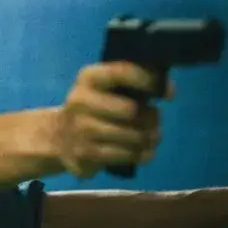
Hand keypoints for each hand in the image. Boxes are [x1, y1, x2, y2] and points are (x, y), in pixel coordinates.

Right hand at [54, 61, 170, 177]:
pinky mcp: (85, 154)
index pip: (122, 72)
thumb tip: (168, 90)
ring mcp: (80, 129)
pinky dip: (141, 154)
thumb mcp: (107, 88)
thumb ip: (135, 84)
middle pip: (131, 110)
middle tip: (154, 120)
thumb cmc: (96, 107)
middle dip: (150, 117)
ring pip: (132, 136)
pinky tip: (144, 152)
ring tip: (151, 137)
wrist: (59, 137)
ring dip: (149, 138)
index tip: (168, 94)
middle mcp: (80, 100)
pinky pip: (126, 155)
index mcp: (88, 78)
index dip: (149, 81)